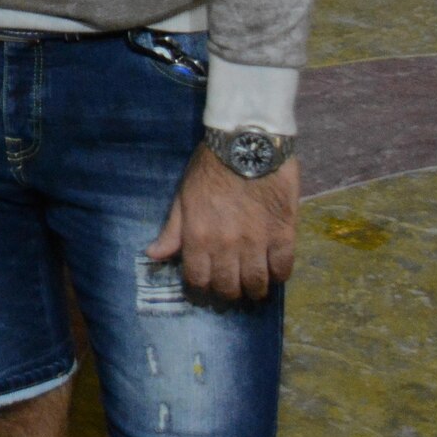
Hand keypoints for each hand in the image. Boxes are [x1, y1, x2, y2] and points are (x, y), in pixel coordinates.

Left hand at [147, 146, 299, 300]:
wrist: (247, 145)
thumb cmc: (210, 168)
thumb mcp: (184, 196)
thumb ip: (173, 230)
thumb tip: (153, 255)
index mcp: (198, 236)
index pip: (198, 279)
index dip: (200, 287)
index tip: (205, 285)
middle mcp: (227, 245)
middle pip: (228, 287)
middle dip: (227, 292)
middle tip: (230, 286)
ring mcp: (258, 242)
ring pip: (257, 284)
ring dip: (254, 289)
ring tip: (253, 285)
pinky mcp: (284, 235)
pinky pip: (284, 269)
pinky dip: (279, 275)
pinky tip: (273, 270)